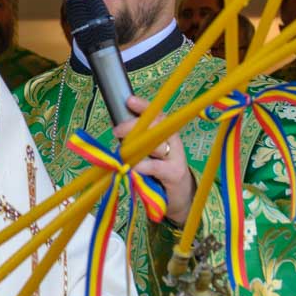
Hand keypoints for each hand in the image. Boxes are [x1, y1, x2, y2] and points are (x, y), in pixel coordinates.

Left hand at [120, 95, 194, 225]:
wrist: (179, 195)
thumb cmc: (159, 171)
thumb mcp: (148, 153)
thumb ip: (136, 141)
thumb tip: (116, 128)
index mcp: (166, 132)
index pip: (157, 114)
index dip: (144, 106)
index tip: (129, 101)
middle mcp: (173, 141)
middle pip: (156, 126)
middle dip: (134, 126)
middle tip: (117, 131)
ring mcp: (176, 156)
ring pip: (156, 145)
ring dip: (137, 147)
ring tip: (123, 152)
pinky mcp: (175, 173)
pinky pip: (156, 166)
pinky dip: (143, 166)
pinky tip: (134, 167)